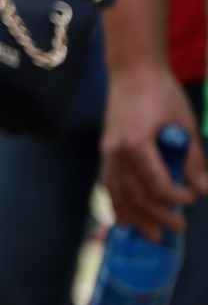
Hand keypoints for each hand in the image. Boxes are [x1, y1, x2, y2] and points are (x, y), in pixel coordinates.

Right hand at [101, 61, 207, 238]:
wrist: (133, 71)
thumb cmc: (161, 94)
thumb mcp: (184, 124)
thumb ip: (193, 159)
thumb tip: (203, 188)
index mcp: (136, 145)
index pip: (156, 184)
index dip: (176, 197)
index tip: (192, 199)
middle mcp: (116, 151)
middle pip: (135, 194)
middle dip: (158, 214)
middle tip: (179, 228)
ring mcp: (108, 150)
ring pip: (117, 192)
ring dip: (135, 215)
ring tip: (151, 234)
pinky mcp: (106, 148)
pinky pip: (108, 181)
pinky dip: (116, 201)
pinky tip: (124, 216)